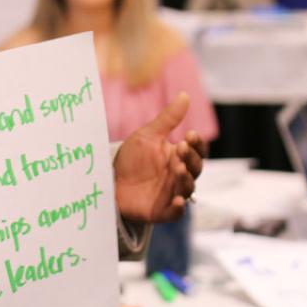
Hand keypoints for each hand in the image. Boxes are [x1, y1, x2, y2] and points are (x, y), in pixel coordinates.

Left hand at [114, 92, 206, 223]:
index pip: (197, 151)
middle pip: (196, 169)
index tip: (190, 134)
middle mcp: (178, 176)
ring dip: (186, 180)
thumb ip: (168, 119)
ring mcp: (171, 194)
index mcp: (178, 157)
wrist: (108, 180)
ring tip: (178, 169)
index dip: (197, 144)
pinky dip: (178, 208)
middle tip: (181, 148)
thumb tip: (185, 95)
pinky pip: (175, 212)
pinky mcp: (161, 211)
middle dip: (192, 159)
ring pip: (188, 189)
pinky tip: (177, 201)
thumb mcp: (148, 135)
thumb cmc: (131, 158)